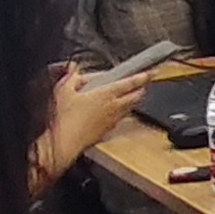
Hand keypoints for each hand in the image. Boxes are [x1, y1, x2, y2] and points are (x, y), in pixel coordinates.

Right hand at [33, 67, 150, 190]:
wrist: (65, 142)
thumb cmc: (66, 118)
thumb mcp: (64, 91)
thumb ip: (72, 78)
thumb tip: (75, 71)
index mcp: (107, 94)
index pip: (130, 83)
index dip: (143, 76)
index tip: (151, 72)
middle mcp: (114, 106)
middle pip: (136, 96)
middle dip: (142, 89)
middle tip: (144, 84)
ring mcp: (113, 120)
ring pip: (130, 107)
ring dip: (133, 101)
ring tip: (132, 96)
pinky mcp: (108, 130)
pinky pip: (121, 118)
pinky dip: (122, 113)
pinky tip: (116, 112)